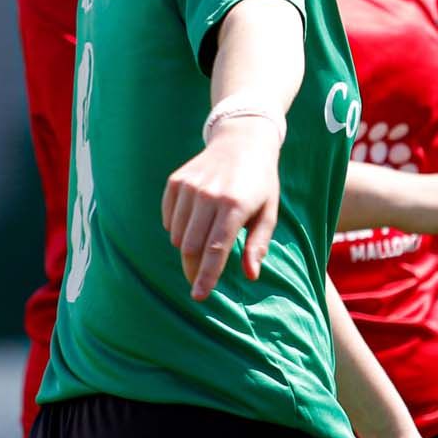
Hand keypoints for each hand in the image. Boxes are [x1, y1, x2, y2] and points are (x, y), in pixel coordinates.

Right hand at [161, 117, 280, 299]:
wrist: (241, 141)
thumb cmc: (259, 182)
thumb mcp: (268, 212)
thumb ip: (258, 245)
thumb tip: (250, 275)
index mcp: (235, 205)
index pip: (216, 250)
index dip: (206, 276)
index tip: (199, 296)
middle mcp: (209, 195)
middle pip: (192, 247)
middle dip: (194, 269)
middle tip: (199, 279)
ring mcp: (190, 186)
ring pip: (178, 236)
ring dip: (187, 248)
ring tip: (203, 242)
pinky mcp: (176, 181)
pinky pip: (169, 219)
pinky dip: (177, 229)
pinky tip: (193, 223)